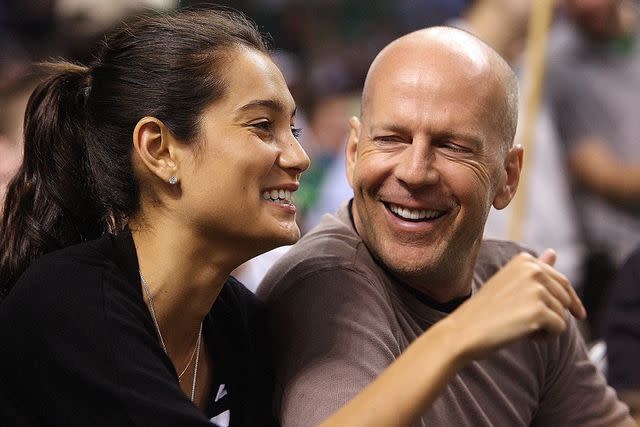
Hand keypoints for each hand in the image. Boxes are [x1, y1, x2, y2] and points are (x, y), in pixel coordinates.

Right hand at [443, 249, 585, 363]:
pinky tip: (525, 336)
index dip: (571, 301)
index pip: (562, 281)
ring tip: (520, 327)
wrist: (463, 330)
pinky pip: (560, 328)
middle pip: (566, 298)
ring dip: (547, 327)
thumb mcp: (510, 283)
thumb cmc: (485, 310)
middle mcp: (532, 269)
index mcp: (525, 260)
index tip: (579, 315)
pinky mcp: (538, 311)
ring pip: (563, 314)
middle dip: (553, 315)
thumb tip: (553, 252)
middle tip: (527, 323)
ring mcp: (536, 289)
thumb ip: (535, 269)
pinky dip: (546, 338)